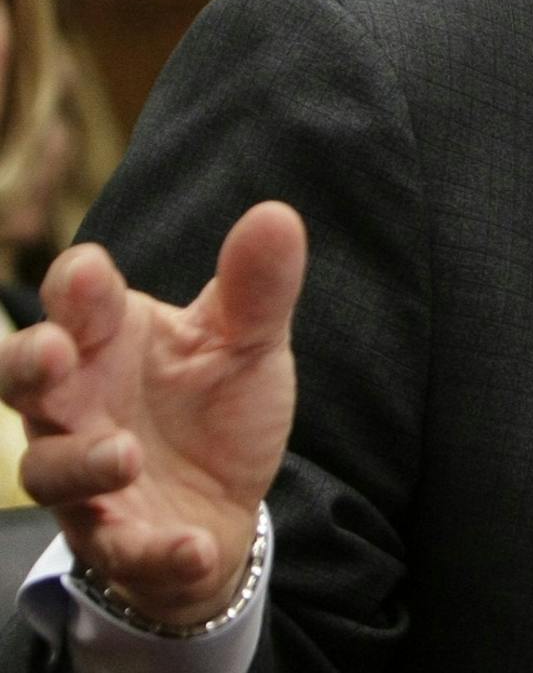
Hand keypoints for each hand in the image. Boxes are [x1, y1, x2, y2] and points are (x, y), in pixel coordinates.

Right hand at [0, 202, 304, 623]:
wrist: (226, 503)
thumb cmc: (217, 407)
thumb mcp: (246, 344)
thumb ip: (256, 289)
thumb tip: (277, 214)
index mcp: (108, 340)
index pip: (77, 300)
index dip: (79, 286)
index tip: (91, 275)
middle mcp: (79, 403)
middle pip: (25, 380)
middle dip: (29, 364)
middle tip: (52, 353)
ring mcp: (87, 475)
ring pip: (52, 470)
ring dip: (85, 462)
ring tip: (128, 454)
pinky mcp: (115, 538)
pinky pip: (120, 547)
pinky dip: (154, 549)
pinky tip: (192, 546)